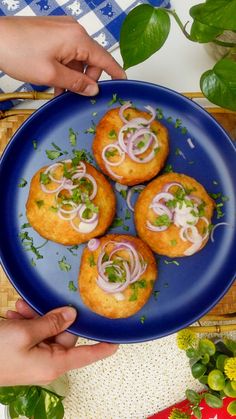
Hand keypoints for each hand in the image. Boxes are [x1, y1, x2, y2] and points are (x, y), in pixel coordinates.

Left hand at [0, 16, 125, 95]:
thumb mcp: (51, 75)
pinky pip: (67, 53)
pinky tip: (55, 81)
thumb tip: (93, 90)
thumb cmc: (18, 51)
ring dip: (73, 77)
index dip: (115, 72)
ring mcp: (63, 30)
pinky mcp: (53, 33)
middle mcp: (73, 31)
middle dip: (86, 80)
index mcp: (77, 38)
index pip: (105, 58)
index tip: (123, 82)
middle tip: (75, 95)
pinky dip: (64, 68)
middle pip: (91, 60)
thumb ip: (76, 84)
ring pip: (78, 59)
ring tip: (59, 91)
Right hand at [0, 299, 117, 385]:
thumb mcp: (24, 333)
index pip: (87, 355)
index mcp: (54, 364)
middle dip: (50, 316)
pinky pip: (33, 335)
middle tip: (32, 306)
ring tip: (19, 309)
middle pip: (64, 334)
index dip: (103, 347)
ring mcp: (35, 358)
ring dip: (34, 317)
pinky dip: (25, 323)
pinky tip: (14, 315)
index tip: (117, 341)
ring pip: (46, 331)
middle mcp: (47, 362)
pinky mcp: (24, 353)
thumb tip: (71, 314)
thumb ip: (50, 323)